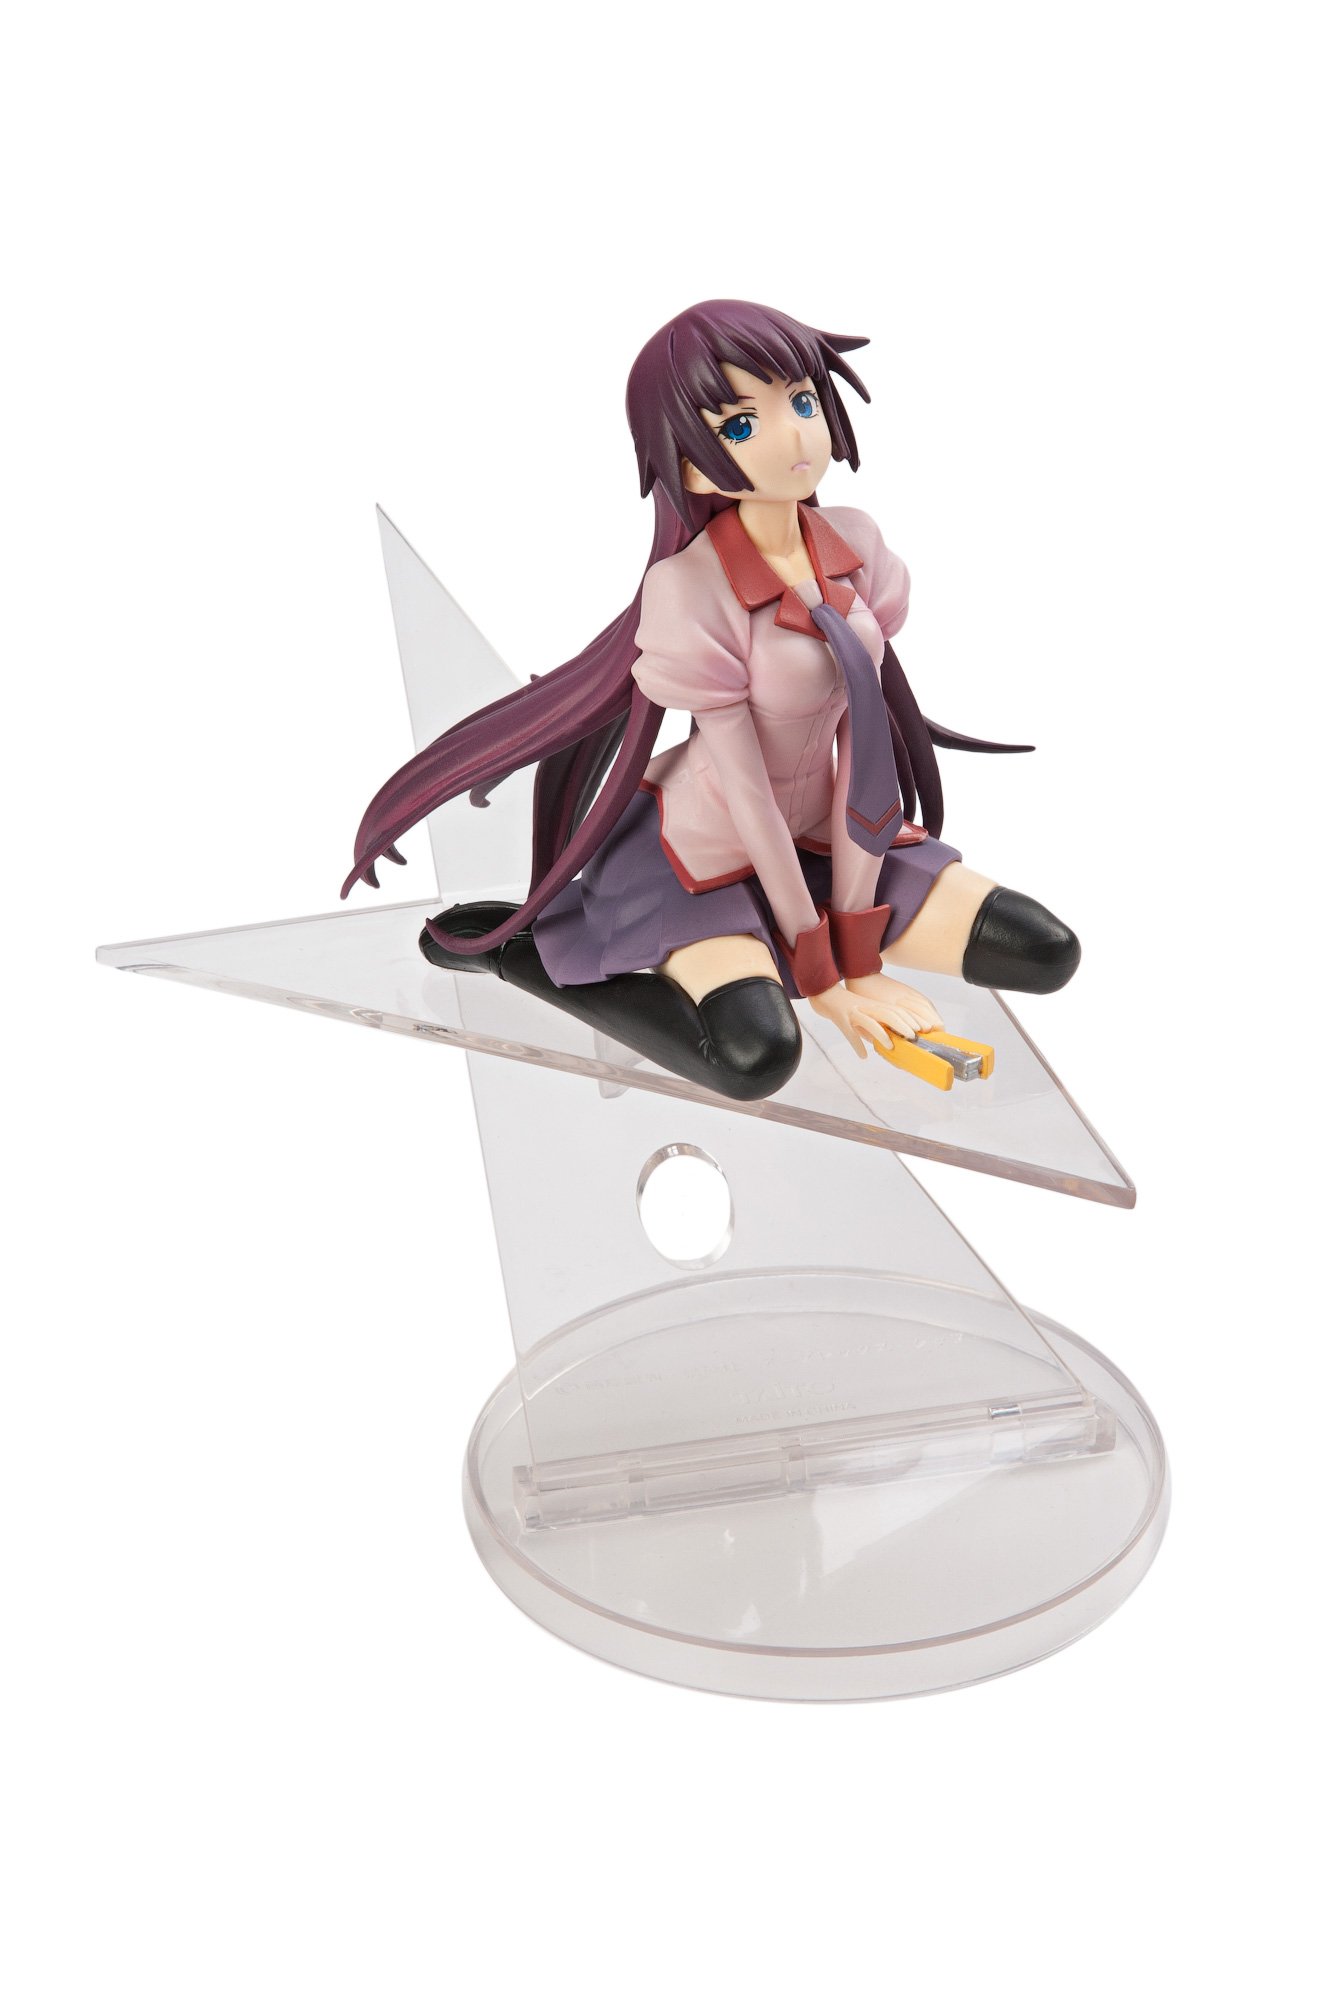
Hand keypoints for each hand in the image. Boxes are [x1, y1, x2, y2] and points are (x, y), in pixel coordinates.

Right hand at [808, 978, 937, 1059]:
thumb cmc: (847, 1009)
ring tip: (892, 1046)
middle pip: (890, 1014)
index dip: (911, 1019)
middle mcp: (869, 1008)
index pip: (897, 1011)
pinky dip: (857, 1044)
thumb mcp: (864, 1018)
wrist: (825, 996)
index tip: (924, 1029)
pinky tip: (863, 1055)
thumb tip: (884, 1047)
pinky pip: (851, 1032)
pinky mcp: (843, 1018)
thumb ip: (874, 1031)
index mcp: (876, 1007)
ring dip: (882, 1034)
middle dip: (903, 1025)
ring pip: (871, 1021)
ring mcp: (856, 1012)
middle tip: (915, 1037)